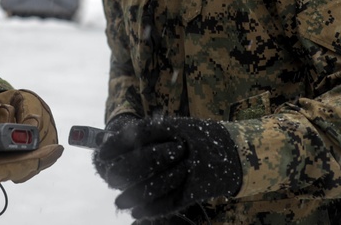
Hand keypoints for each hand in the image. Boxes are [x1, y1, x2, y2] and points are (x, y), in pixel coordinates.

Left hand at [95, 117, 242, 219]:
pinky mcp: (199, 189)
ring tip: (119, 203)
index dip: (120, 143)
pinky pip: (172, 201)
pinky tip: (138, 212)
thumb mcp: (179, 129)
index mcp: (177, 127)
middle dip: (124, 171)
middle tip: (110, 180)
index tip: (103, 153)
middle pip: (148, 159)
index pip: (142, 132)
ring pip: (158, 184)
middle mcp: (185, 146)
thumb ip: (152, 135)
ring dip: (135, 196)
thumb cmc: (199, 140)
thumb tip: (115, 143)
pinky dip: (152, 209)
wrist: (237, 152)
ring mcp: (193, 168)